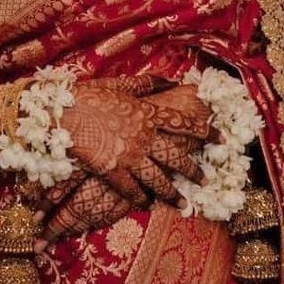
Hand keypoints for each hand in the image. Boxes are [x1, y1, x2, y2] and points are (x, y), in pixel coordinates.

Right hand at [58, 76, 215, 207]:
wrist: (63, 112)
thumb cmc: (90, 94)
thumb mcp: (121, 84)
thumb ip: (147, 84)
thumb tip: (170, 79)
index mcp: (147, 113)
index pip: (183, 123)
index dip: (204, 132)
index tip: (219, 139)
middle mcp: (144, 136)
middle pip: (175, 156)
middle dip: (193, 170)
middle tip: (205, 179)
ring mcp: (129, 156)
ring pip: (158, 178)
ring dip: (172, 193)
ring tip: (183, 204)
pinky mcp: (113, 171)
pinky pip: (132, 189)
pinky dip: (141, 198)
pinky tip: (147, 204)